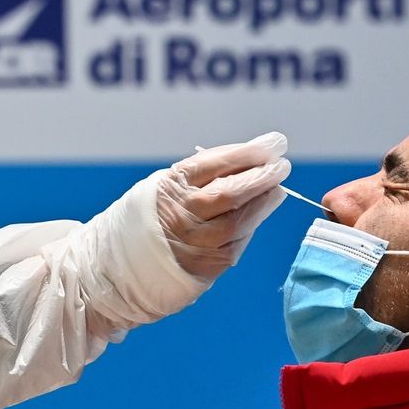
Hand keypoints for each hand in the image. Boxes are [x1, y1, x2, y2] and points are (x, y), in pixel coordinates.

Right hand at [157, 132, 289, 279]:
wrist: (127, 260)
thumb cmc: (157, 212)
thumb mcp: (171, 184)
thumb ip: (207, 173)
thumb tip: (256, 158)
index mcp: (172, 187)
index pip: (215, 165)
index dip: (248, 153)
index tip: (273, 143)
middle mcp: (182, 215)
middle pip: (230, 193)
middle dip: (262, 176)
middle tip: (282, 164)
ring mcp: (194, 242)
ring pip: (239, 221)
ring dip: (264, 201)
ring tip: (278, 187)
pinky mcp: (206, 265)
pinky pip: (237, 242)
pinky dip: (251, 224)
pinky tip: (261, 211)